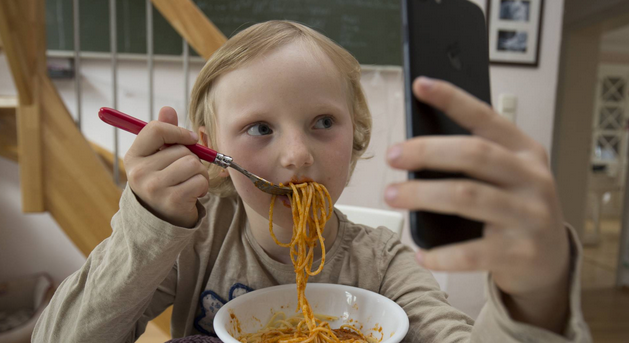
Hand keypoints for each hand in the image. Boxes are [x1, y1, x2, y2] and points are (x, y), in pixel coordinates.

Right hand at [124, 106, 208, 227]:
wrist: (162, 219)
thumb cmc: (163, 180)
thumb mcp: (158, 156)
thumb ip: (164, 132)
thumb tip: (167, 109)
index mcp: (133, 157)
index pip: (155, 129)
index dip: (178, 131)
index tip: (189, 139)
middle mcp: (139, 173)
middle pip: (181, 150)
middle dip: (192, 158)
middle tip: (185, 172)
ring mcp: (154, 188)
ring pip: (193, 164)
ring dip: (200, 172)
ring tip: (190, 181)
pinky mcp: (172, 201)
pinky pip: (200, 181)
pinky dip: (203, 186)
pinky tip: (193, 193)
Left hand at [385, 77, 569, 331]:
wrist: (551, 260)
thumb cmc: (517, 208)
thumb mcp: (508, 176)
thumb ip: (476, 160)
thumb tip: (416, 147)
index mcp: (526, 152)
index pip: (487, 118)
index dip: (453, 99)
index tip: (421, 84)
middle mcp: (532, 179)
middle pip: (474, 154)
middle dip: (427, 151)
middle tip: (392, 155)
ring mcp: (529, 216)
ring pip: (467, 196)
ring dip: (421, 195)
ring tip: (391, 194)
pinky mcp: (520, 253)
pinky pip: (472, 253)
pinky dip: (441, 254)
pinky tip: (420, 254)